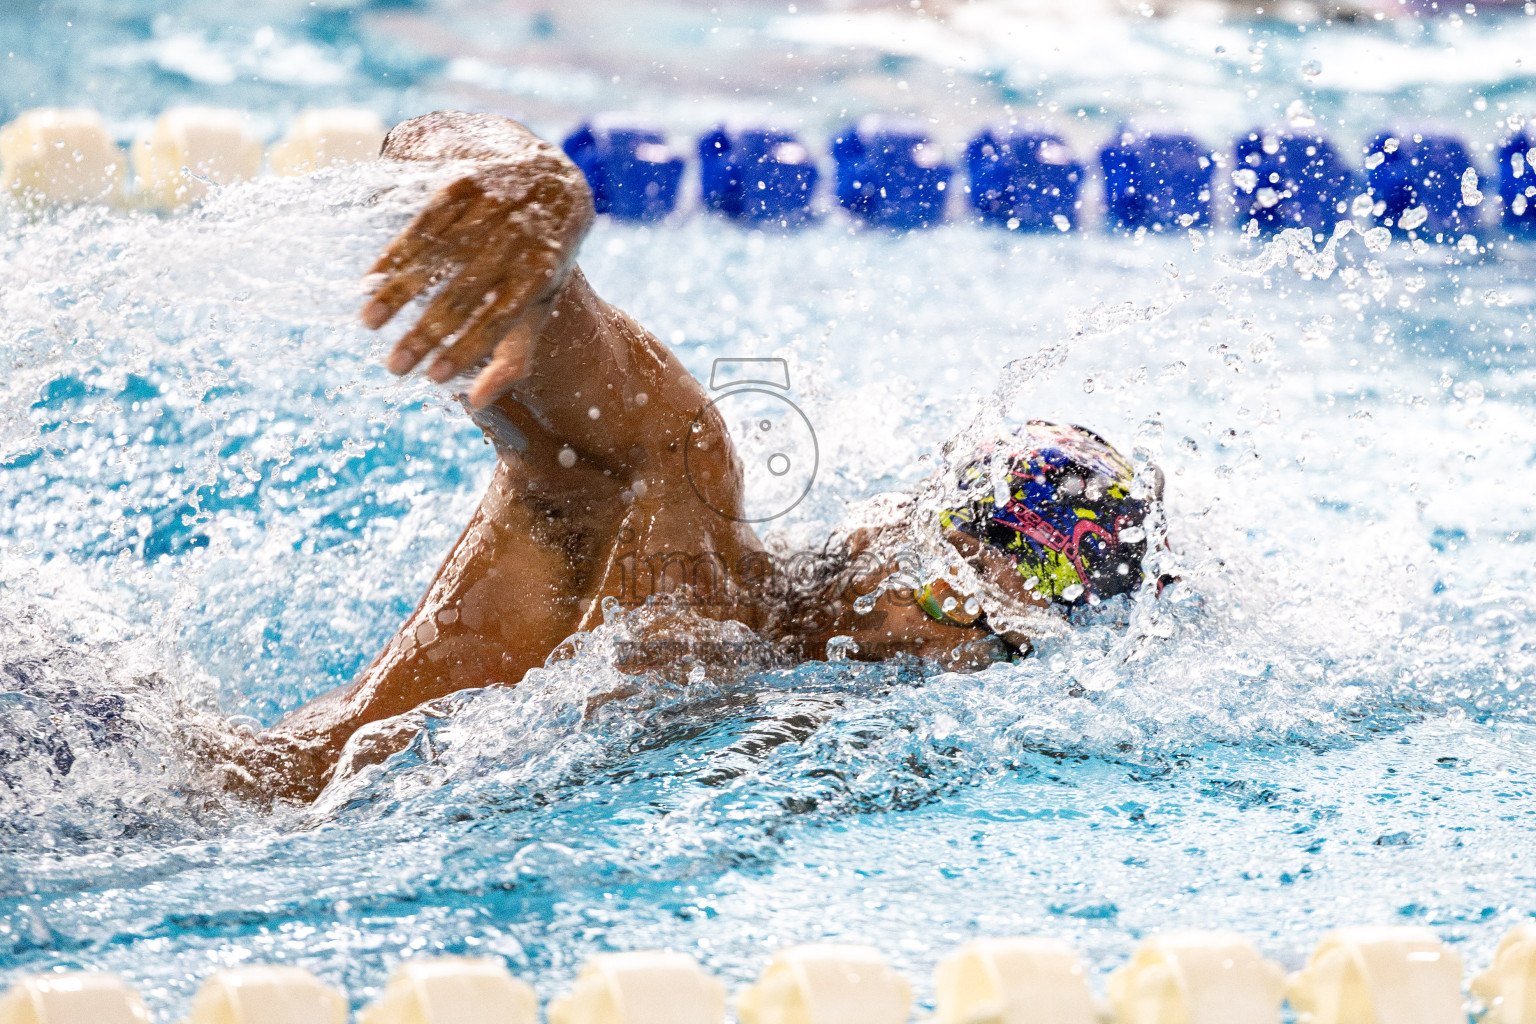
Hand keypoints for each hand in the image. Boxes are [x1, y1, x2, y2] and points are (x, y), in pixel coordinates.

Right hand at [362, 148, 593, 407]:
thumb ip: (514, 354)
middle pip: (462, 295)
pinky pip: (421, 225)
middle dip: (425, 335)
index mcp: (540, 274)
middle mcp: (514, 241)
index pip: (499, 319)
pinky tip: (370, 281)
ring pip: (435, 259)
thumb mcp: (540, 305)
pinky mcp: (462, 186)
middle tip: (393, 367)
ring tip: (368, 325)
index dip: (466, 349)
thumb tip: (479, 402)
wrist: (552, 183)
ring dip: (398, 294)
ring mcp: (487, 210)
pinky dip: (394, 254)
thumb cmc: (541, 260)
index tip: (433, 378)